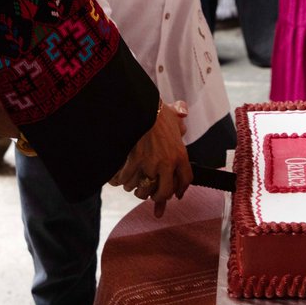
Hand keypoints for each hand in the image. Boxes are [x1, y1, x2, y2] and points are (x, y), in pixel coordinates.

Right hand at [111, 100, 191, 216]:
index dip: (180, 190)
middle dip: (157, 197)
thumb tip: (183, 114)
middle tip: (151, 194)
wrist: (142, 107)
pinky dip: (121, 181)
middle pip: (164, 192)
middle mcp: (168, 163)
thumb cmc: (157, 110)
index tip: (176, 195)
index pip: (185, 180)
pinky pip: (127, 180)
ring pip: (144, 190)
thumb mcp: (174, 115)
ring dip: (137, 190)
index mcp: (180, 154)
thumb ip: (180, 120)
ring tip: (133, 185)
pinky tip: (120, 178)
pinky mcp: (135, 161)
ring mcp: (151, 163)